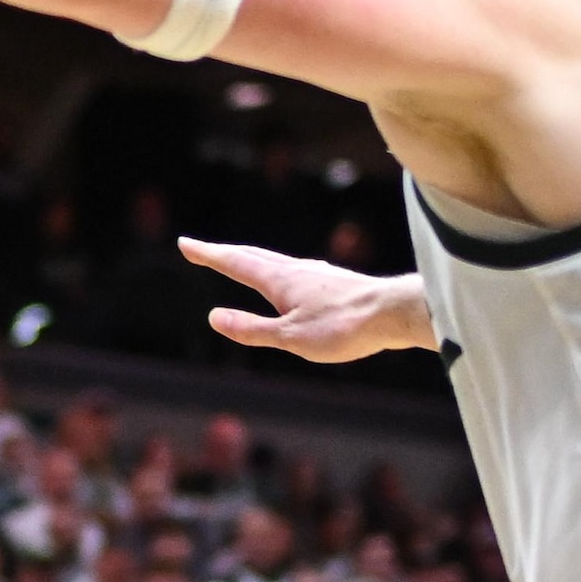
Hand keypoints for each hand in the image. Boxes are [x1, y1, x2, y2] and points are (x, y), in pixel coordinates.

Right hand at [179, 240, 437, 362]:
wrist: (395, 313)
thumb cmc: (344, 327)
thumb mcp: (290, 337)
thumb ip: (252, 328)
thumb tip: (214, 316)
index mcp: (280, 280)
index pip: (236, 263)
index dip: (209, 254)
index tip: (186, 244)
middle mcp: (297, 270)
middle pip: (253, 256)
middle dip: (225, 253)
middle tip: (202, 249)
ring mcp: (317, 274)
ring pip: (275, 261)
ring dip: (251, 259)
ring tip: (240, 260)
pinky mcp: (333, 282)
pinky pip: (294, 271)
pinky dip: (276, 270)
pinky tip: (289, 277)